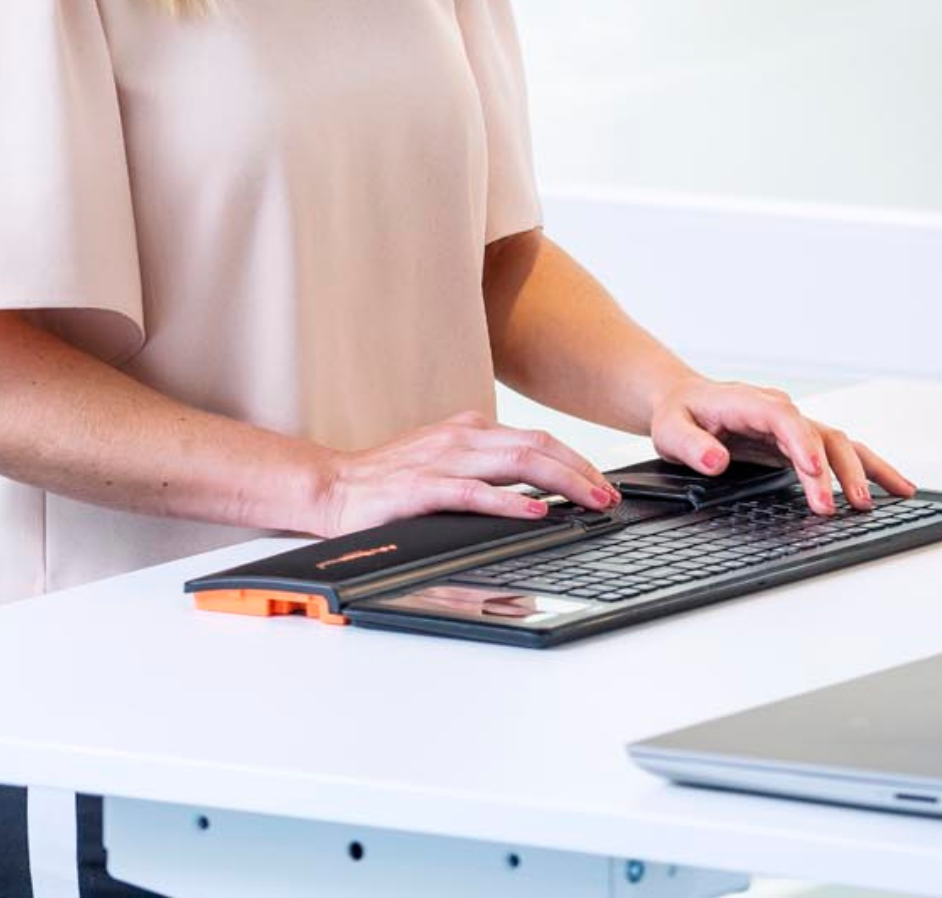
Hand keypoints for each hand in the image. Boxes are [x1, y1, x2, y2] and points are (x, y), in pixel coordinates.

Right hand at [314, 410, 622, 535]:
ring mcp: (443, 459)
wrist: (333, 487)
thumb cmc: (389, 482)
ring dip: (561, 482)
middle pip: (538, 446)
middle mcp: (462, 437)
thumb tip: (536, 492)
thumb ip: (486, 469)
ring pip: (517, 462)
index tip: (601, 484)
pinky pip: (475, 492)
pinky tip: (535, 512)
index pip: (538, 440)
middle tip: (608, 497)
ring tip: (589, 501)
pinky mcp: (422, 488)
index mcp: (470, 429)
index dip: (576, 461)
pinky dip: (510, 502)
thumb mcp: (446, 464)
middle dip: (581, 471)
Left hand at [646, 377, 917, 514]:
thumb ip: (693, 445)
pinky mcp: (802, 441)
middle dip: (837, 470)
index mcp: (750, 403)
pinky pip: (841, 451)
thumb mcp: (671, 429)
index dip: (803, 444)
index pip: (785, 419)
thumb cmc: (679, 415)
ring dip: (861, 470)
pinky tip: (893, 488)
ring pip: (840, 442)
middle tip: (845, 506)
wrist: (683, 401)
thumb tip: (717, 460)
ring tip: (881, 502)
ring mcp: (795, 425)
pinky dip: (868, 467)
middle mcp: (780, 411)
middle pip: (820, 435)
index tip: (814, 471)